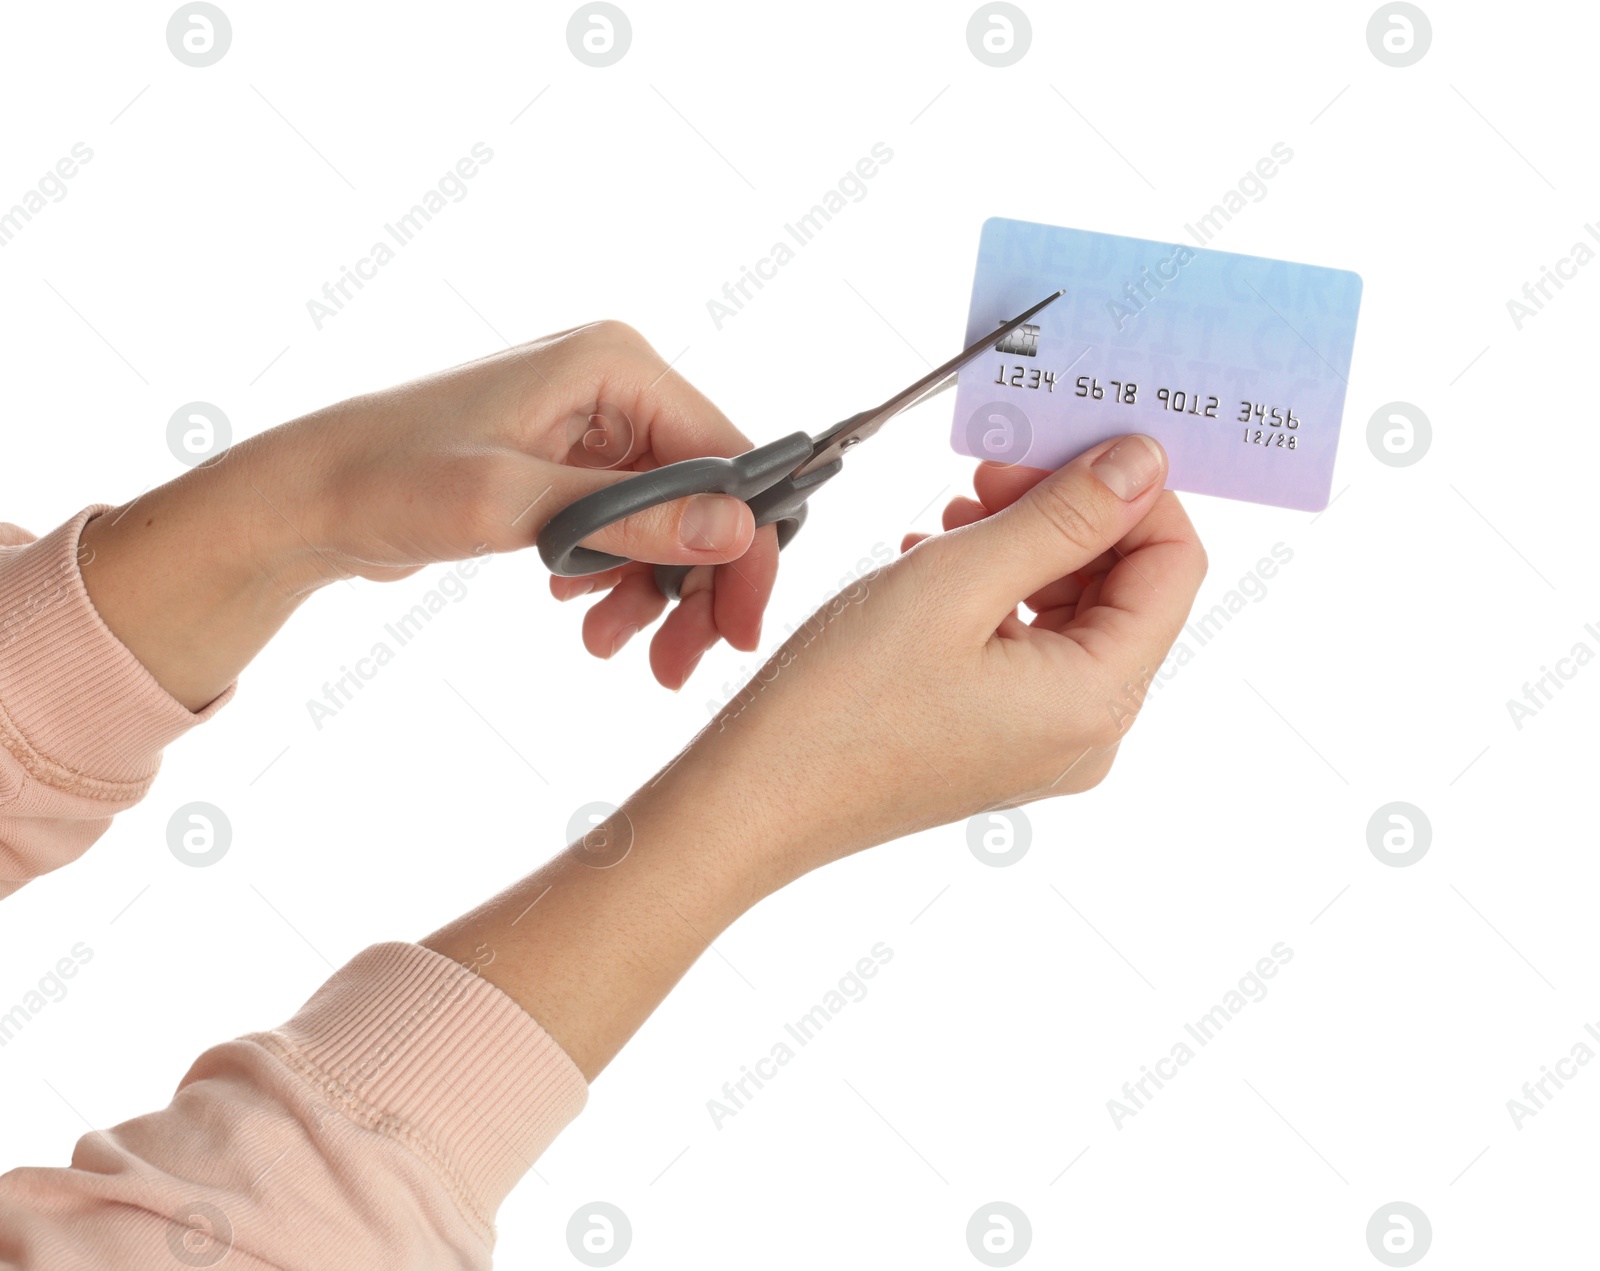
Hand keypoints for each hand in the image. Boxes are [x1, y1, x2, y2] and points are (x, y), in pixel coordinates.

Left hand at [81, 322, 776, 705]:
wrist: (303, 500)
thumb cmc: (388, 481)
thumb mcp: (515, 507)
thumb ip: (631, 518)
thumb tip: (735, 530)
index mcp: (615, 364)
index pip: (725, 455)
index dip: (745, 547)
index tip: (739, 632)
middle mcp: (613, 384)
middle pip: (703, 495)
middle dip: (697, 584)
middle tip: (679, 666)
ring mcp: (589, 425)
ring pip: (669, 520)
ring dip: (654, 593)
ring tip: (611, 647)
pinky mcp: (565, 464)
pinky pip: (625, 527)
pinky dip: (617, 580)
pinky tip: (582, 616)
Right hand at [423, 435, 1206, 1078]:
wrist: (753, 804)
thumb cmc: (838, 705)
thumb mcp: (955, 581)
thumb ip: (1062, 516)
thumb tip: (1141, 461)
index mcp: (1098, 699)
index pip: (1174, 563)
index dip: (1130, 490)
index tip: (1060, 443)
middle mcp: (1089, 733)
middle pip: (1125, 588)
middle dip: (1067, 514)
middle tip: (989, 471)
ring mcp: (1044, 746)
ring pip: (1072, 614)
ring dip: (1024, 548)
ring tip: (948, 518)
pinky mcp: (999, 746)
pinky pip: (1028, 651)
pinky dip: (994, 596)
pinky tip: (931, 565)